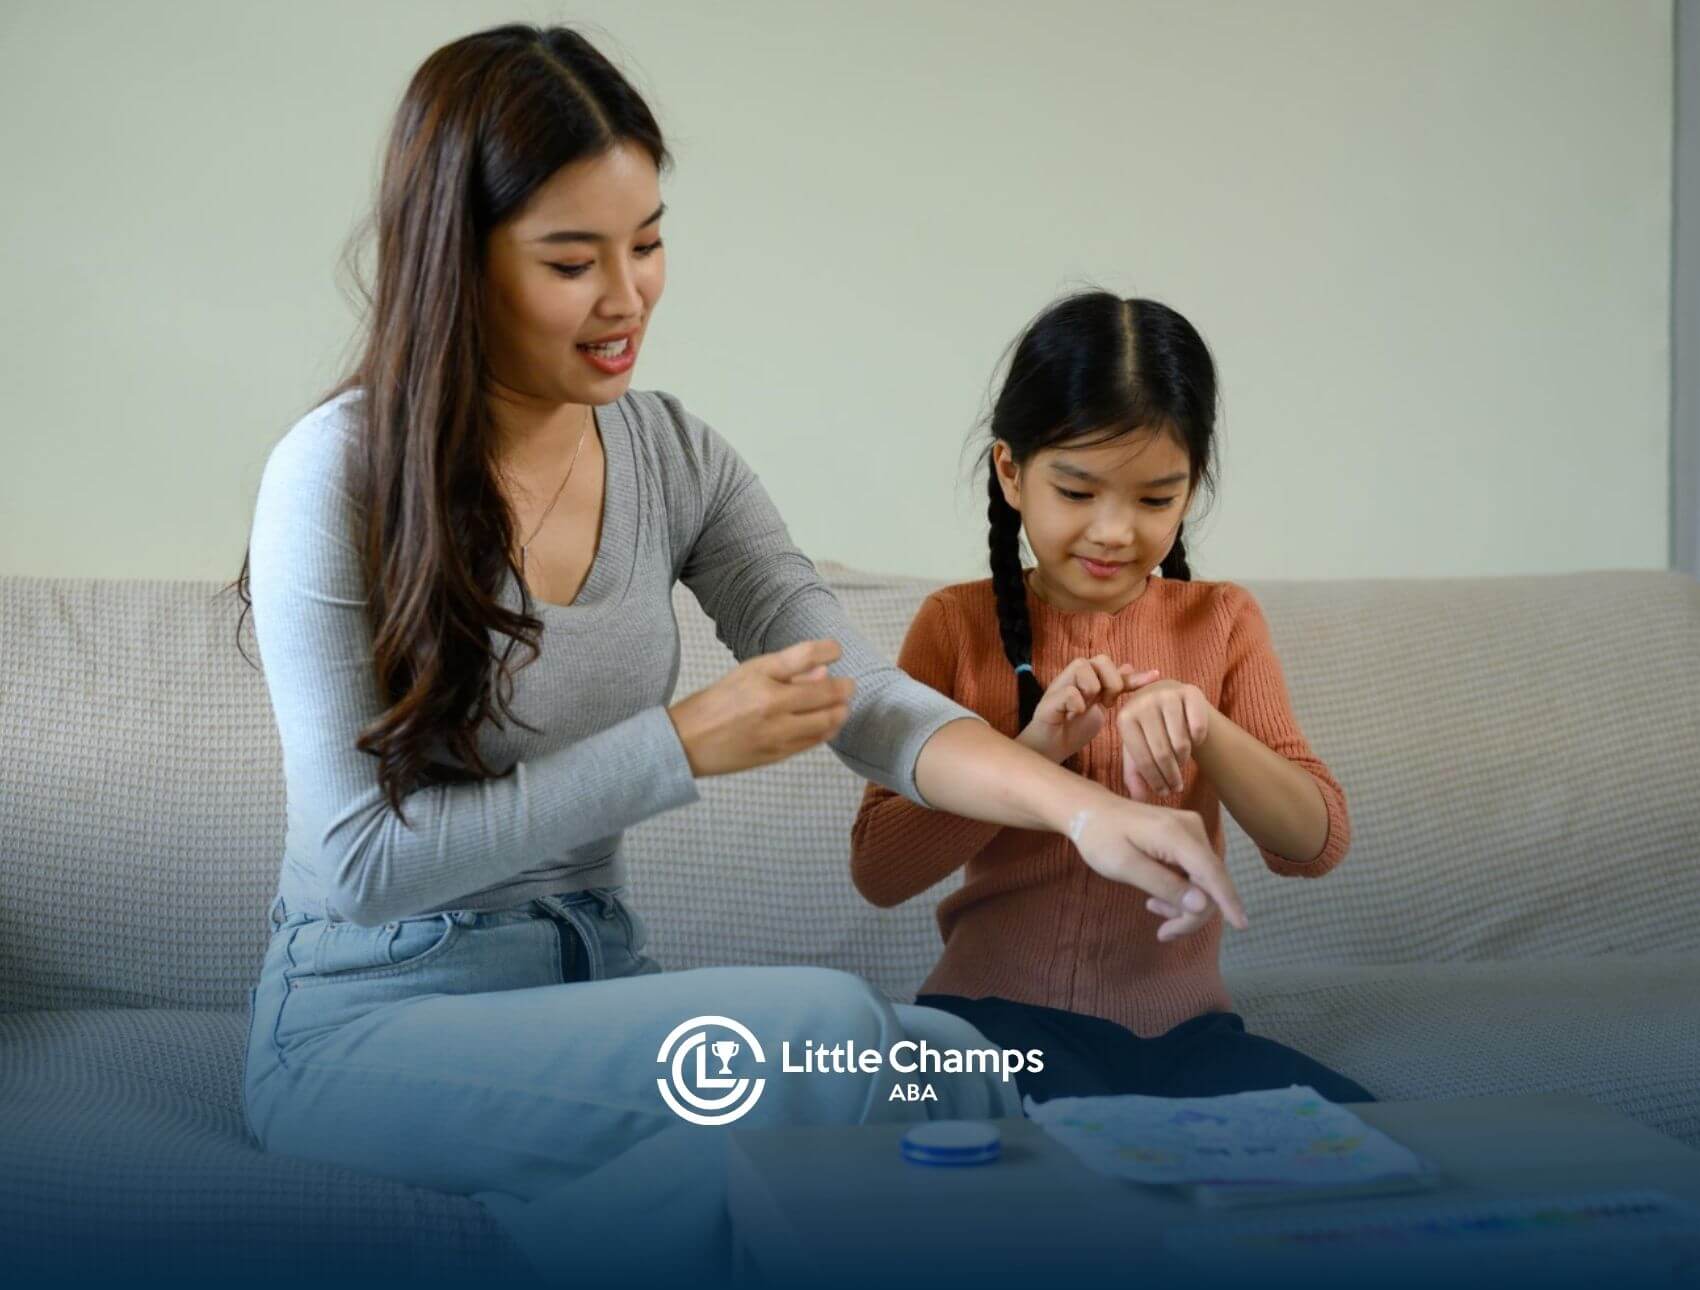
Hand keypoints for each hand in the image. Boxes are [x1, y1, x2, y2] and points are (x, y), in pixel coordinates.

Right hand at [667, 639, 854, 776]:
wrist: (688, 742)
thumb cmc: (717, 703)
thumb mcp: (747, 674)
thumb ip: (788, 671)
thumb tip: (823, 671)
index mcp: (760, 678)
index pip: (806, 656)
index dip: (829, 650)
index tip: (837, 650)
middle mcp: (771, 704)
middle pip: (825, 694)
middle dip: (844, 688)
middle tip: (849, 685)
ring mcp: (776, 733)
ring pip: (826, 722)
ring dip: (840, 711)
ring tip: (842, 705)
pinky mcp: (777, 754)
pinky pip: (813, 741)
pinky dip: (827, 730)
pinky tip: (828, 724)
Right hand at [1017, 655, 1160, 763]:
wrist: (1050, 749)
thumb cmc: (1073, 730)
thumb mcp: (1100, 710)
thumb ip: (1112, 691)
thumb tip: (1129, 667)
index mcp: (1088, 680)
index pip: (1115, 669)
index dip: (1136, 675)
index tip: (1157, 676)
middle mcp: (1074, 678)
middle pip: (1100, 659)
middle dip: (1111, 681)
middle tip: (1107, 703)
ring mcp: (1061, 686)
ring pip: (1083, 666)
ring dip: (1091, 688)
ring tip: (1086, 707)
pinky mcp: (1049, 700)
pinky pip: (1069, 692)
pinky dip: (1076, 704)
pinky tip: (1073, 715)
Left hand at [1065, 793, 1247, 934]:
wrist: (1090, 812)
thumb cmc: (1099, 837)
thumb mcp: (1124, 866)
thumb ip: (1163, 884)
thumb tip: (1203, 904)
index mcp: (1174, 834)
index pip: (1211, 871)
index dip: (1227, 900)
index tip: (1241, 925)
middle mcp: (1191, 828)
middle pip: (1210, 881)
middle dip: (1192, 912)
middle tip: (1164, 934)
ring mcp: (1191, 831)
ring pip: (1204, 879)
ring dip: (1185, 903)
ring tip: (1153, 908)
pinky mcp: (1187, 837)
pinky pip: (1195, 871)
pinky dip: (1182, 890)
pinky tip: (1158, 897)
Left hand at [1118, 675, 1213, 799]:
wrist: (1169, 699)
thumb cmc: (1150, 730)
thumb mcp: (1137, 750)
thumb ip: (1134, 774)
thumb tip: (1139, 799)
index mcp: (1125, 718)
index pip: (1142, 759)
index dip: (1156, 781)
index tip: (1165, 793)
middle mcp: (1143, 702)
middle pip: (1162, 753)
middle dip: (1171, 776)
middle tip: (1177, 787)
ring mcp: (1167, 694)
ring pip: (1181, 743)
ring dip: (1184, 759)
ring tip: (1181, 762)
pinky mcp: (1190, 691)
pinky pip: (1198, 728)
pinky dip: (1198, 740)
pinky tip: (1194, 741)